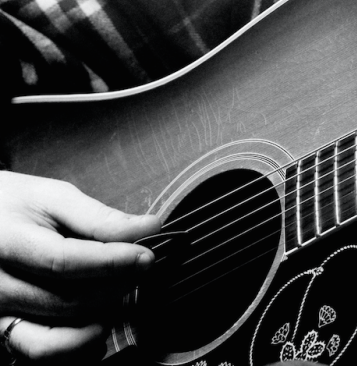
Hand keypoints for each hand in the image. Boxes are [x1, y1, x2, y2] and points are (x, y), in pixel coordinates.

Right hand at [0, 171, 159, 360]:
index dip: (110, 262)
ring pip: (50, 339)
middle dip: (114, 288)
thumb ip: (99, 217)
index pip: (63, 261)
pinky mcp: (1, 331)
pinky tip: (99, 327)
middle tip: (141, 271)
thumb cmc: (17, 205)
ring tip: (122, 297)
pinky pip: (37, 354)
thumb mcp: (53, 197)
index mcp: (7, 243)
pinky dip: (74, 348)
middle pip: (63, 301)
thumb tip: (149, 228)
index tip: (146, 256)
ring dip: (97, 322)